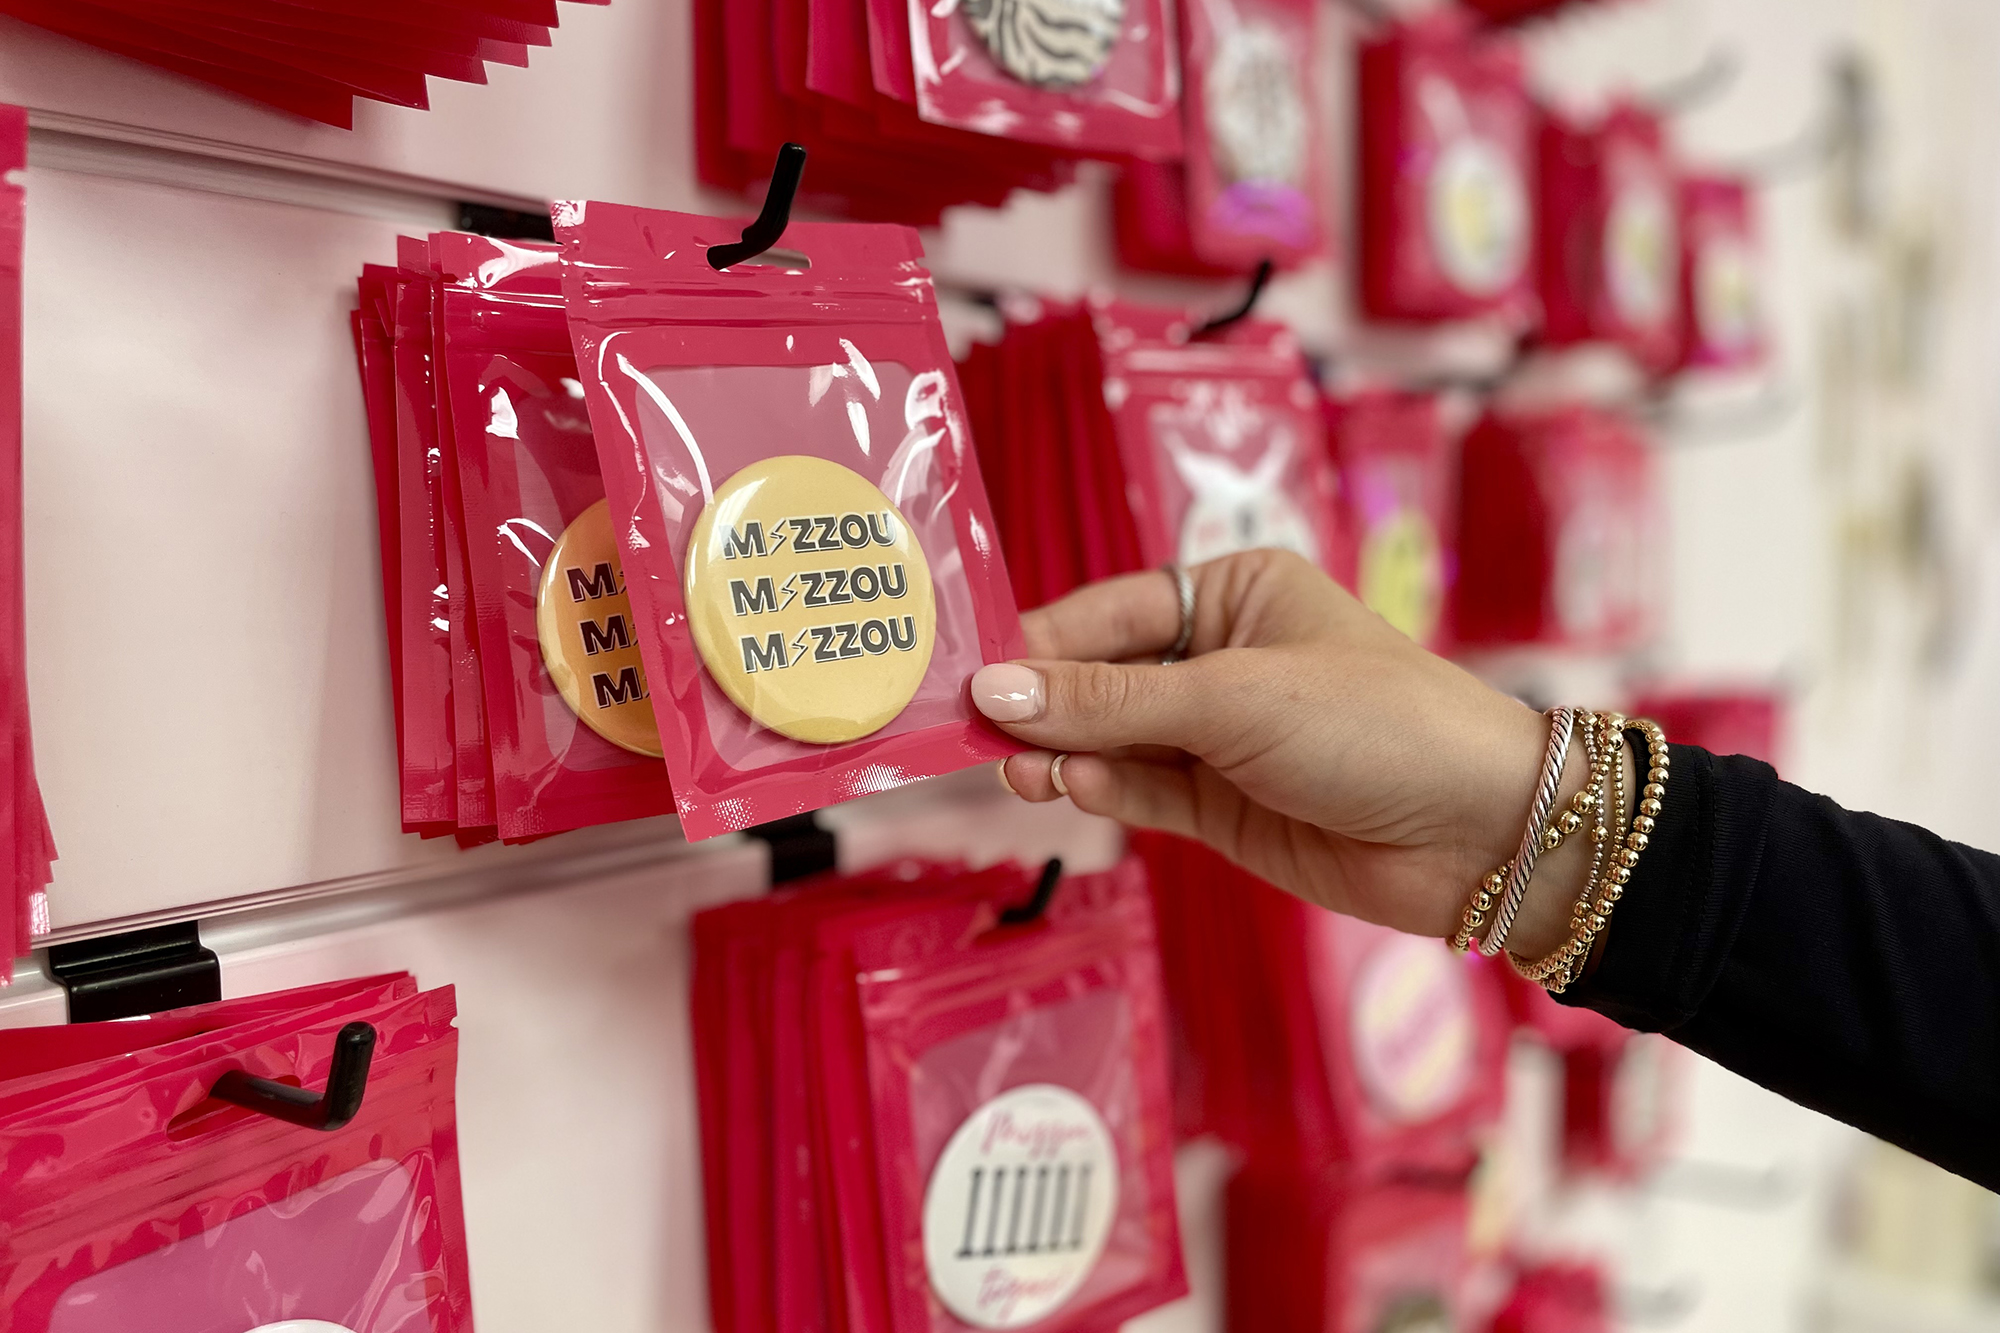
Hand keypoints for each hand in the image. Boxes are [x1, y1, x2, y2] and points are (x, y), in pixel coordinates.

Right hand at [971, 551, 1595, 957]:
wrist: (1481, 834)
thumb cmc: (1376, 724)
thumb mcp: (1234, 698)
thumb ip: (1110, 702)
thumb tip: (996, 691)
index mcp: (1234, 595)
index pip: (1108, 613)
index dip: (1037, 644)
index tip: (965, 675)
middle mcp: (1221, 660)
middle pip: (1101, 679)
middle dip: (1042, 706)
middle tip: (968, 734)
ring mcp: (1221, 738)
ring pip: (1113, 742)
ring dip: (1064, 755)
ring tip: (1017, 770)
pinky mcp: (1224, 808)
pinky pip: (1143, 792)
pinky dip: (1104, 791)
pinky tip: (1069, 788)